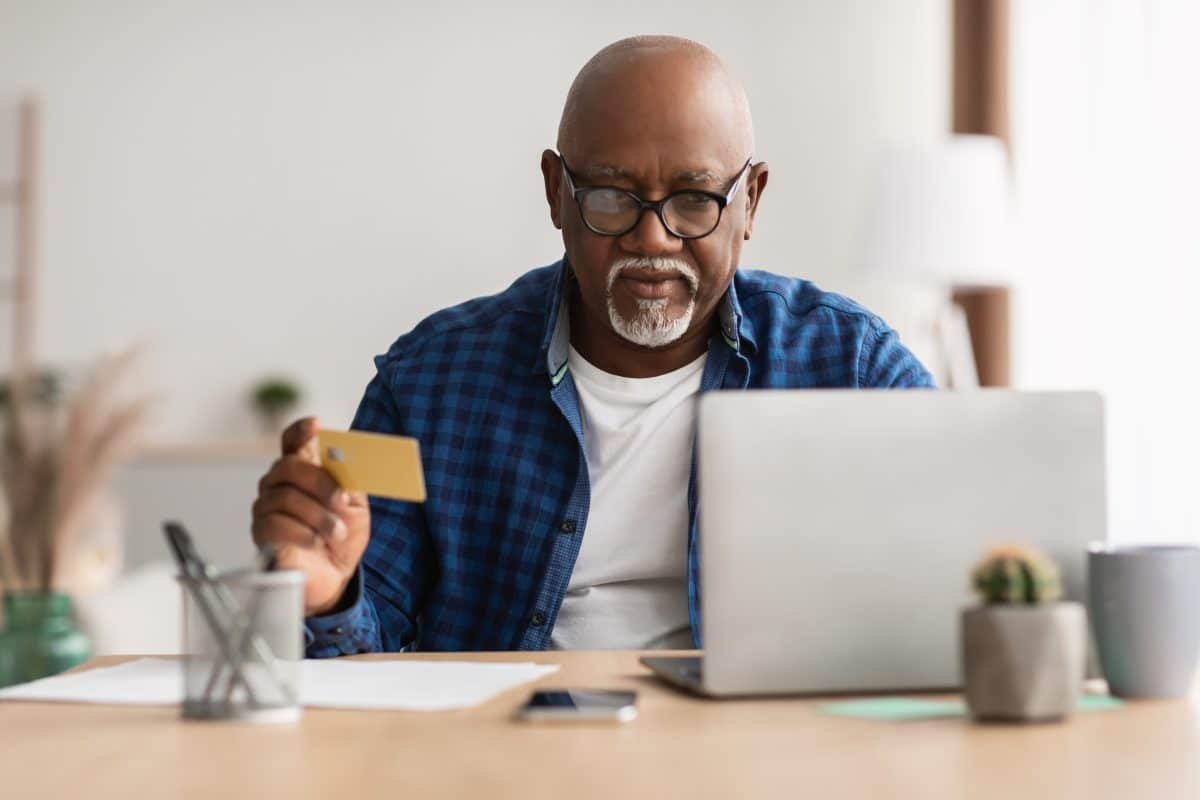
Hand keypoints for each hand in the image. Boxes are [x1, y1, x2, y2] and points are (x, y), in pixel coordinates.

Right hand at [251, 417, 370, 615]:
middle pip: (289, 465)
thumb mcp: (355, 505)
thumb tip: (344, 461)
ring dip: (318, 516)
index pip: (293, 441)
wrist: (335, 575)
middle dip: (320, 483)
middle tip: (341, 501)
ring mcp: (266, 507)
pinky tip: (315, 542)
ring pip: (284, 496)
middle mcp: (279, 483)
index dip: (300, 431)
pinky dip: (301, 533)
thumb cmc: (342, 535)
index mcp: (304, 470)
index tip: (315, 426)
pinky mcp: (261, 533)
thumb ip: (348, 481)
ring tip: (336, 532)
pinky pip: (274, 524)